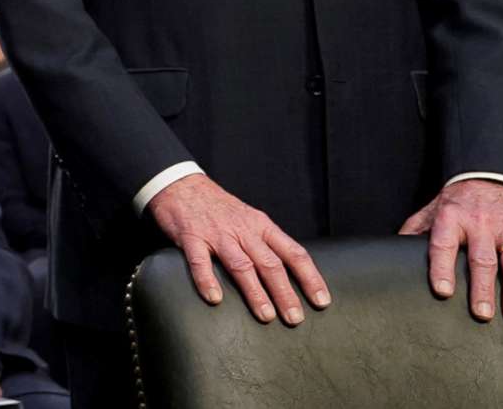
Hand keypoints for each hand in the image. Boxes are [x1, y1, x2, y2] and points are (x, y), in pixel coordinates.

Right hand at [146, 173, 329, 323]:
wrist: (181, 184)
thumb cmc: (218, 207)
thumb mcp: (249, 219)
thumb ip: (264, 244)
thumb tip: (288, 277)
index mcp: (262, 226)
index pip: (293, 253)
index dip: (310, 278)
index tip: (321, 301)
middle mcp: (243, 230)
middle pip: (270, 263)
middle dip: (285, 292)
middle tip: (295, 318)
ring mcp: (217, 234)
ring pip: (241, 265)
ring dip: (255, 292)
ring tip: (266, 315)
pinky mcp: (191, 237)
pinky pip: (200, 261)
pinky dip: (207, 280)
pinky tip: (215, 298)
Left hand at [398, 177, 502, 322]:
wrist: (487, 175)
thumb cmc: (455, 203)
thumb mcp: (431, 210)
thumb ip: (414, 231)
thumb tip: (390, 255)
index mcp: (451, 217)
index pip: (443, 244)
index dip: (442, 268)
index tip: (443, 291)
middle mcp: (481, 223)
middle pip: (482, 259)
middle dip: (482, 288)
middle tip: (481, 314)